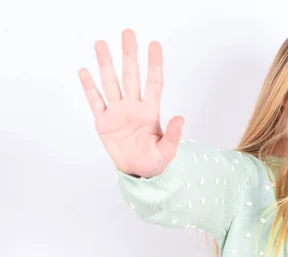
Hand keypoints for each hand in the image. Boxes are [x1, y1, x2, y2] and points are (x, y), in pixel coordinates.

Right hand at [78, 28, 183, 177]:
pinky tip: (85, 71)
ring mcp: (117, 112)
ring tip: (101, 44)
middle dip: (129, 55)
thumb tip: (181, 118)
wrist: (137, 172)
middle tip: (128, 33)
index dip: (154, 64)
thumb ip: (173, 136)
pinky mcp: (103, 121)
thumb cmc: (155, 162)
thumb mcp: (167, 152)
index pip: (153, 82)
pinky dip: (89, 87)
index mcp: (150, 112)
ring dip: (106, 64)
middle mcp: (133, 107)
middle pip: (130, 75)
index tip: (154, 45)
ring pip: (110, 82)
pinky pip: (95, 101)